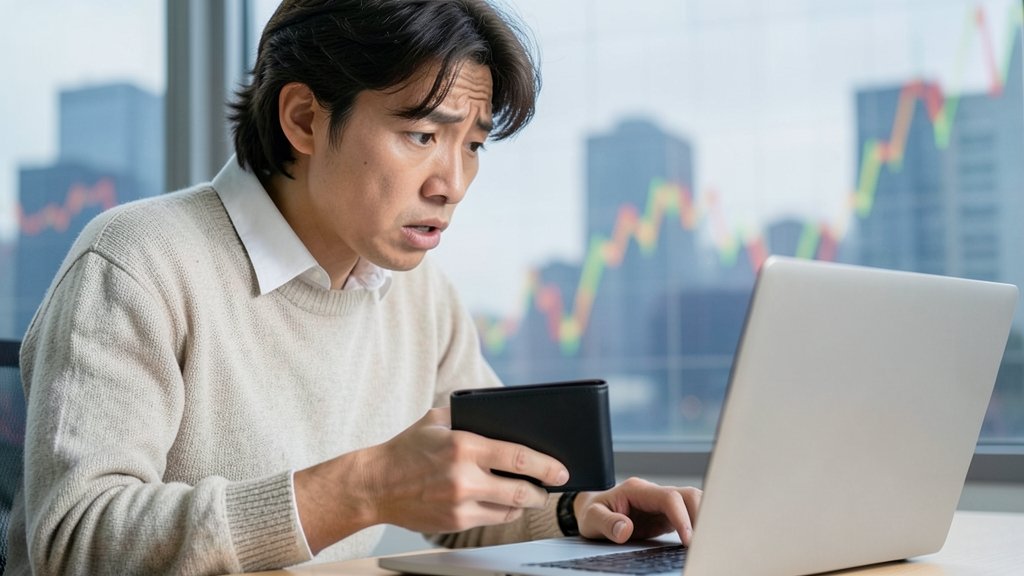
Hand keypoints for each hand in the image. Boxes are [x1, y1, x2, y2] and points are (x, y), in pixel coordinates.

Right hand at [295, 407, 568, 552]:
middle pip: (521, 490)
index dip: (546, 465)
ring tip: (529, 492)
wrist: (375, 485)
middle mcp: (463, 477)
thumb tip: (506, 414)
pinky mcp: (455, 523)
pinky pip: (492, 520)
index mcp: (463, 446)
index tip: (562, 470)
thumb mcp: (436, 420)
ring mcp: (459, 504)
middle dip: (541, 490)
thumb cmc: (407, 448)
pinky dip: (504, 511)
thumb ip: (469, 415)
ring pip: (509, 509)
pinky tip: (505, 502)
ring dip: (524, 502)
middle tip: (550, 485)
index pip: (517, 456)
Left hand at [574, 477, 701, 545]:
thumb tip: (626, 530)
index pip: (669, 497)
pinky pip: (689, 516)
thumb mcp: (592, 518)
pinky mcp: (667, 516)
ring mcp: (662, 503)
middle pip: (688, 495)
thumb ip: (607, 523)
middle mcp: (654, 493)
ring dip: (704, 518)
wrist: (593, 509)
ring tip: (708, 542)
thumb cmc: (592, 512)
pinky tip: (702, 541)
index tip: (688, 539)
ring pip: (693, 502)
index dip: (682, 517)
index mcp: (637, 490)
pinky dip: (699, 526)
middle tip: (706, 541)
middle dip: (702, 514)